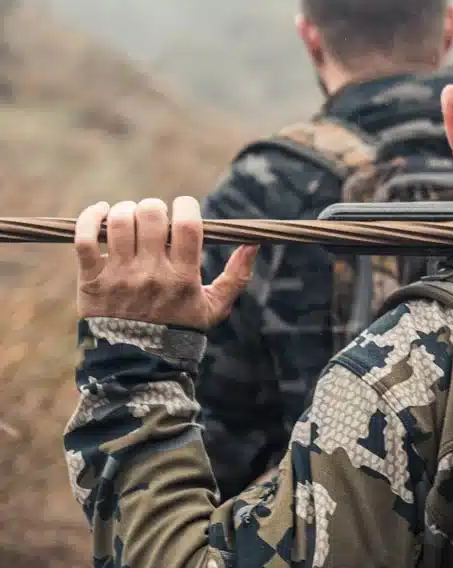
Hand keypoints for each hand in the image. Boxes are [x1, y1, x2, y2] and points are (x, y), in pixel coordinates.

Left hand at [74, 196, 258, 329]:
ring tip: (130, 217)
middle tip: (155, 217)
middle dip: (154, 208)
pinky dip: (89, 218)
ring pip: (118, 221)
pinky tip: (100, 212)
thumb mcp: (215, 306)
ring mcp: (119, 275)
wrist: (139, 361)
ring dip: (125, 210)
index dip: (186, 206)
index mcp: (183, 277)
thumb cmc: (181, 328)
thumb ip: (237, 276)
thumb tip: (253, 243)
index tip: (185, 206)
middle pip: (150, 215)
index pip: (187, 225)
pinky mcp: (92, 279)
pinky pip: (84, 238)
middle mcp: (151, 273)